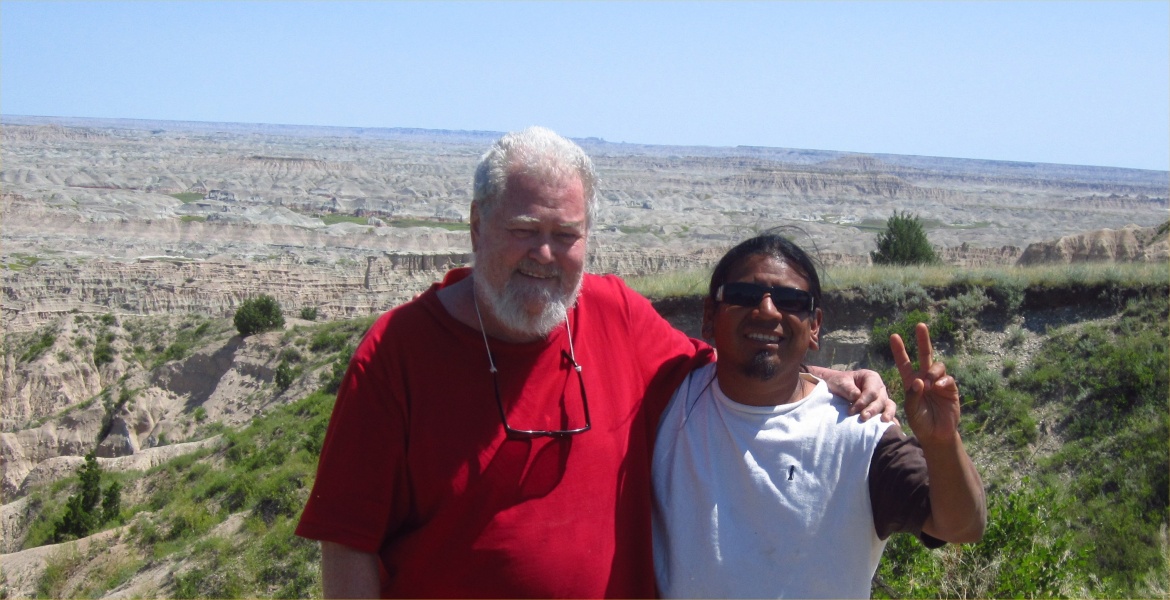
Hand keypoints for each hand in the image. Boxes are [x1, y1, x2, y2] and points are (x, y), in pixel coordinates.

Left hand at [811, 366, 896, 421]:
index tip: (850, 411)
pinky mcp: (881, 408)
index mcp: (871, 378)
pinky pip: (889, 412)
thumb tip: (856, 396)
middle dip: (872, 410)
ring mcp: (882, 398)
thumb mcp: (840, 382)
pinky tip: (894, 426)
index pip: (871, 391)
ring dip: (887, 414)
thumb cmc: (839, 383)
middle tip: (863, 418)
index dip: (863, 402)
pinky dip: (892, 419)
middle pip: (880, 399)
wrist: (838, 387)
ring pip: (889, 405)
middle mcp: (879, 388)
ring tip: (884, 421)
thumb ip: (847, 389)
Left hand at [890, 323, 960, 445]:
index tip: (893, 336)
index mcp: (911, 382)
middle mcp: (925, 378)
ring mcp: (939, 383)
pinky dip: (942, 381)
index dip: (900, 350)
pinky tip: (937, 387)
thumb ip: (913, 395)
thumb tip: (919, 380)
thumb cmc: (920, 421)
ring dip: (932, 371)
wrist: (936, 434)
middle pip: (925, 355)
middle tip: (920, 325)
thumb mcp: (911, 408)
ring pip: (937, 366)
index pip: (904, 363)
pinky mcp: (951, 390)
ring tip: (928, 383)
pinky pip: (948, 379)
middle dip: (922, 340)